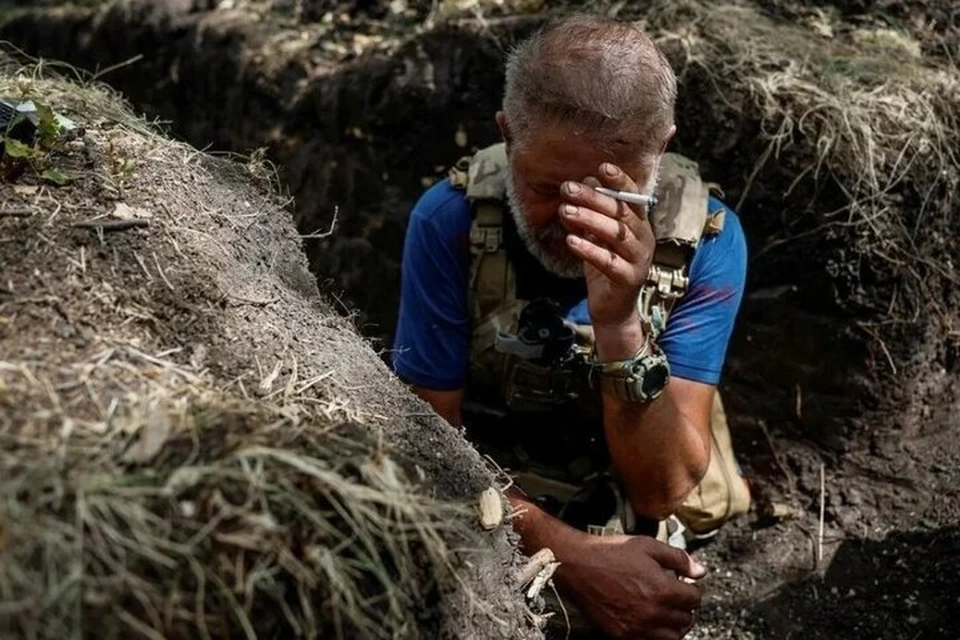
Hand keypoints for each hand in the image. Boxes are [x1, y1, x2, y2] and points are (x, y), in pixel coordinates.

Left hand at [560, 163, 655, 329]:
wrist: (612, 309)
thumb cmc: (604, 268)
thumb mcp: (596, 237)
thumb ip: (590, 214)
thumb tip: (580, 184)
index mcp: (638, 225)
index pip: (632, 198)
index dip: (620, 182)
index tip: (602, 167)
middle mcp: (644, 239)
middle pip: (621, 213)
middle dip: (593, 198)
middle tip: (567, 188)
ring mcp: (639, 260)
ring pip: (616, 234)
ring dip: (589, 220)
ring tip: (565, 211)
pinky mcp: (629, 279)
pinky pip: (609, 262)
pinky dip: (590, 250)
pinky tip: (571, 241)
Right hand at [562, 533, 705, 639]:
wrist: (577, 565)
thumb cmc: (611, 552)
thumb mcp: (648, 546)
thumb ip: (678, 559)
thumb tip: (700, 572)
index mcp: (662, 590)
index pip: (694, 599)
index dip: (693, 589)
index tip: (687, 585)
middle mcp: (653, 613)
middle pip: (685, 620)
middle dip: (685, 607)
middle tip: (678, 598)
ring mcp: (637, 627)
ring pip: (671, 637)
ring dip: (675, 625)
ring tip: (668, 612)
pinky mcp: (622, 634)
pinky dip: (656, 635)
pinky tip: (651, 622)